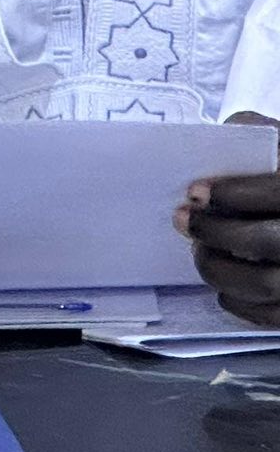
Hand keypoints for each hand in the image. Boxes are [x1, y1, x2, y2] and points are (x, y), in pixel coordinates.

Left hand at [182, 113, 279, 325]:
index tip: (195, 193)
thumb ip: (254, 134)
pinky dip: (241, 303)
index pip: (276, 193)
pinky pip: (272, 316)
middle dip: (215, 232)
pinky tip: (224, 287)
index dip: (233, 194)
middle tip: (181, 221)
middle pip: (267, 242)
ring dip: (219, 269)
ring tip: (199, 251)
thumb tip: (216, 136)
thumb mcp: (278, 144)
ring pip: (267, 284)